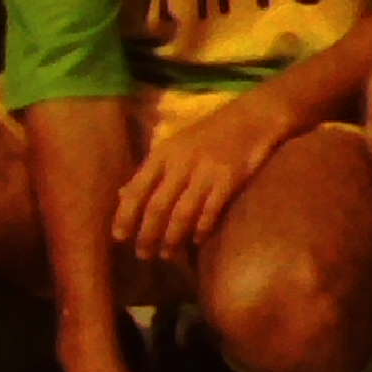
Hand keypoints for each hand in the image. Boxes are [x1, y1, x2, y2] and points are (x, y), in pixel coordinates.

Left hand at [113, 85, 310, 264]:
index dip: (125, 216)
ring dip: (172, 238)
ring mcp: (206, 171)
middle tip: (143, 255)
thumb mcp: (174, 146)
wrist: (252, 116)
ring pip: (182, 213)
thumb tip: (122, 196)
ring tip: (167, 254)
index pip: (137, 189)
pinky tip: (196, 240)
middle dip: (147, 234)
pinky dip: (201, 228)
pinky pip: (211, 210)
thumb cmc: (209, 133)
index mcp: (164, 154)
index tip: (119, 238)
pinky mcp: (230, 178)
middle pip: (158, 206)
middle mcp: (181, 163)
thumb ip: (150, 172)